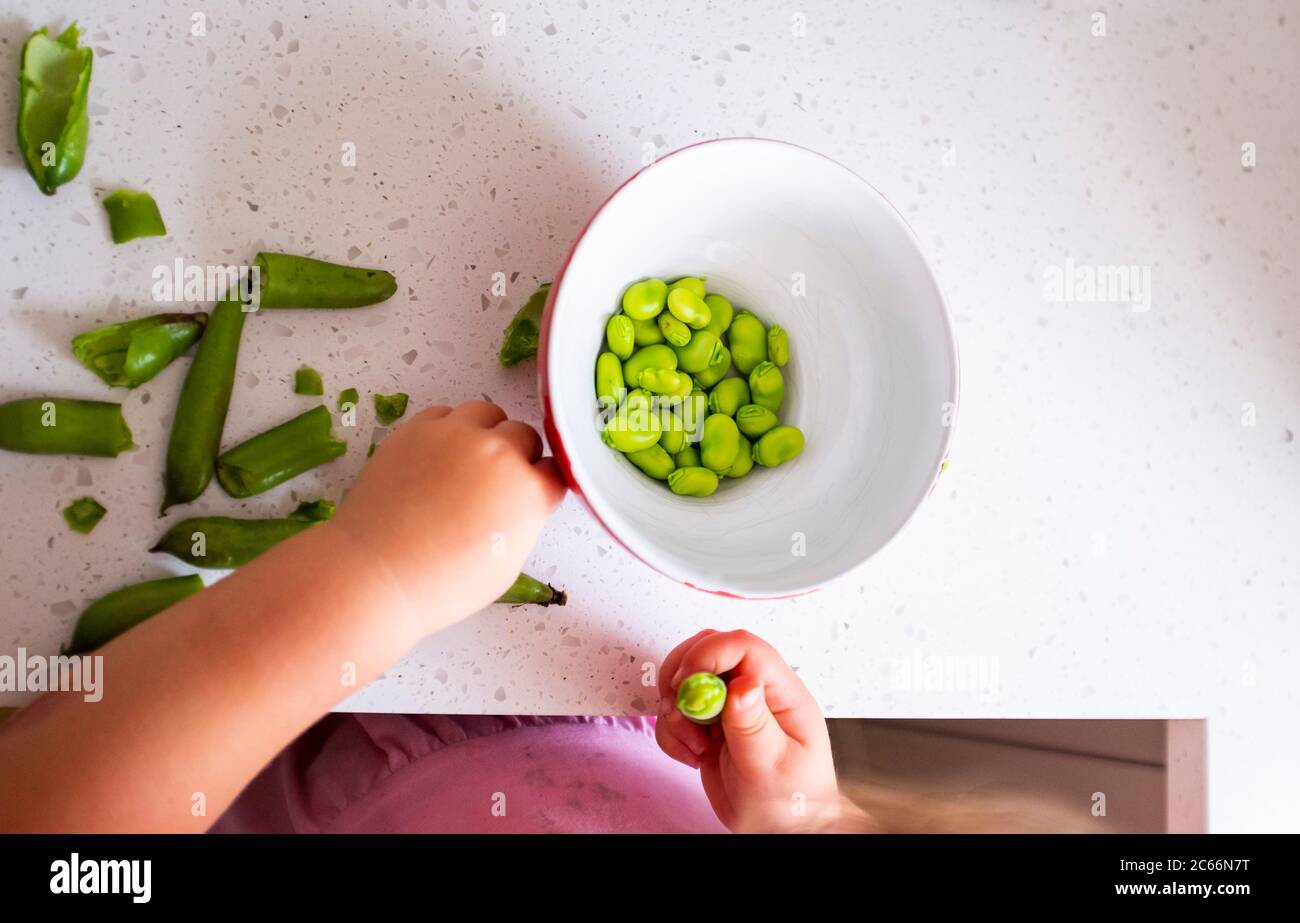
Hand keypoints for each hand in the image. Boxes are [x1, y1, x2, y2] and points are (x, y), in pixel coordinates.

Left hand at [328, 400, 565, 633]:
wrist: (379, 572)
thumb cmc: (443, 583)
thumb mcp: (507, 564)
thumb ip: (523, 520)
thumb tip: (517, 503)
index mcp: (528, 491)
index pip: (556, 470)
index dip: (543, 482)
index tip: (532, 492)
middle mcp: (498, 453)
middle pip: (524, 435)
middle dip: (518, 455)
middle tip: (497, 481)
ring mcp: (455, 435)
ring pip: (488, 413)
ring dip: (487, 433)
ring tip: (468, 461)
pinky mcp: (417, 429)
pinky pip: (445, 413)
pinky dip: (449, 429)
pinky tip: (438, 456)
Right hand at [656, 629, 868, 832]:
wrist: (781, 829)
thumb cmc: (791, 801)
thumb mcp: (773, 766)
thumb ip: (754, 725)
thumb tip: (743, 683)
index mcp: (782, 693)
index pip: (745, 647)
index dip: (709, 654)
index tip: (687, 684)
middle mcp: (755, 692)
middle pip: (709, 648)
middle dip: (682, 675)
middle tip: (681, 712)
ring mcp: (730, 707)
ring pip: (686, 677)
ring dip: (676, 709)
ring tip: (694, 744)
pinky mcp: (709, 725)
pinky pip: (676, 713)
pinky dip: (672, 733)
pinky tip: (692, 756)